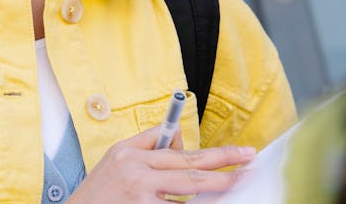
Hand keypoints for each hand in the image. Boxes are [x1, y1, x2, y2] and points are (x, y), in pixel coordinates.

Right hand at [68, 126, 255, 202]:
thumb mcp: (115, 161)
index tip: (237, 152)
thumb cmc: (95, 196)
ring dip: (216, 188)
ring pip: (188, 190)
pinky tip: (212, 200)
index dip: (211, 152)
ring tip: (239, 184)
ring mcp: (139, 193)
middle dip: (224, 165)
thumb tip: (183, 146)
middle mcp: (134, 170)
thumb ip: (147, 149)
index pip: (177, 148)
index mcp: (129, 152)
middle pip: (190, 167)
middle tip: (250, 162)